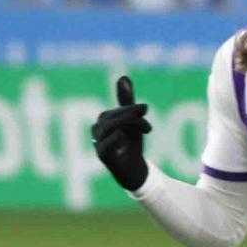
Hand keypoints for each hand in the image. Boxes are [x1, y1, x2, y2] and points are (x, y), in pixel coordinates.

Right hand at [92, 75, 151, 191]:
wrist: (134, 169)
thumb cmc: (131, 143)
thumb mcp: (133, 120)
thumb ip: (127, 101)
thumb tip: (123, 77)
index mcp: (104, 119)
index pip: (117, 110)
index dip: (131, 108)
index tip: (146, 109)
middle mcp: (97, 130)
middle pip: (112, 117)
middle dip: (131, 116)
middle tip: (148, 124)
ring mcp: (98, 143)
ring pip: (107, 128)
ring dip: (127, 125)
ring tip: (144, 130)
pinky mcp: (102, 156)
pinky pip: (103, 145)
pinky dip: (114, 139)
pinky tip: (123, 137)